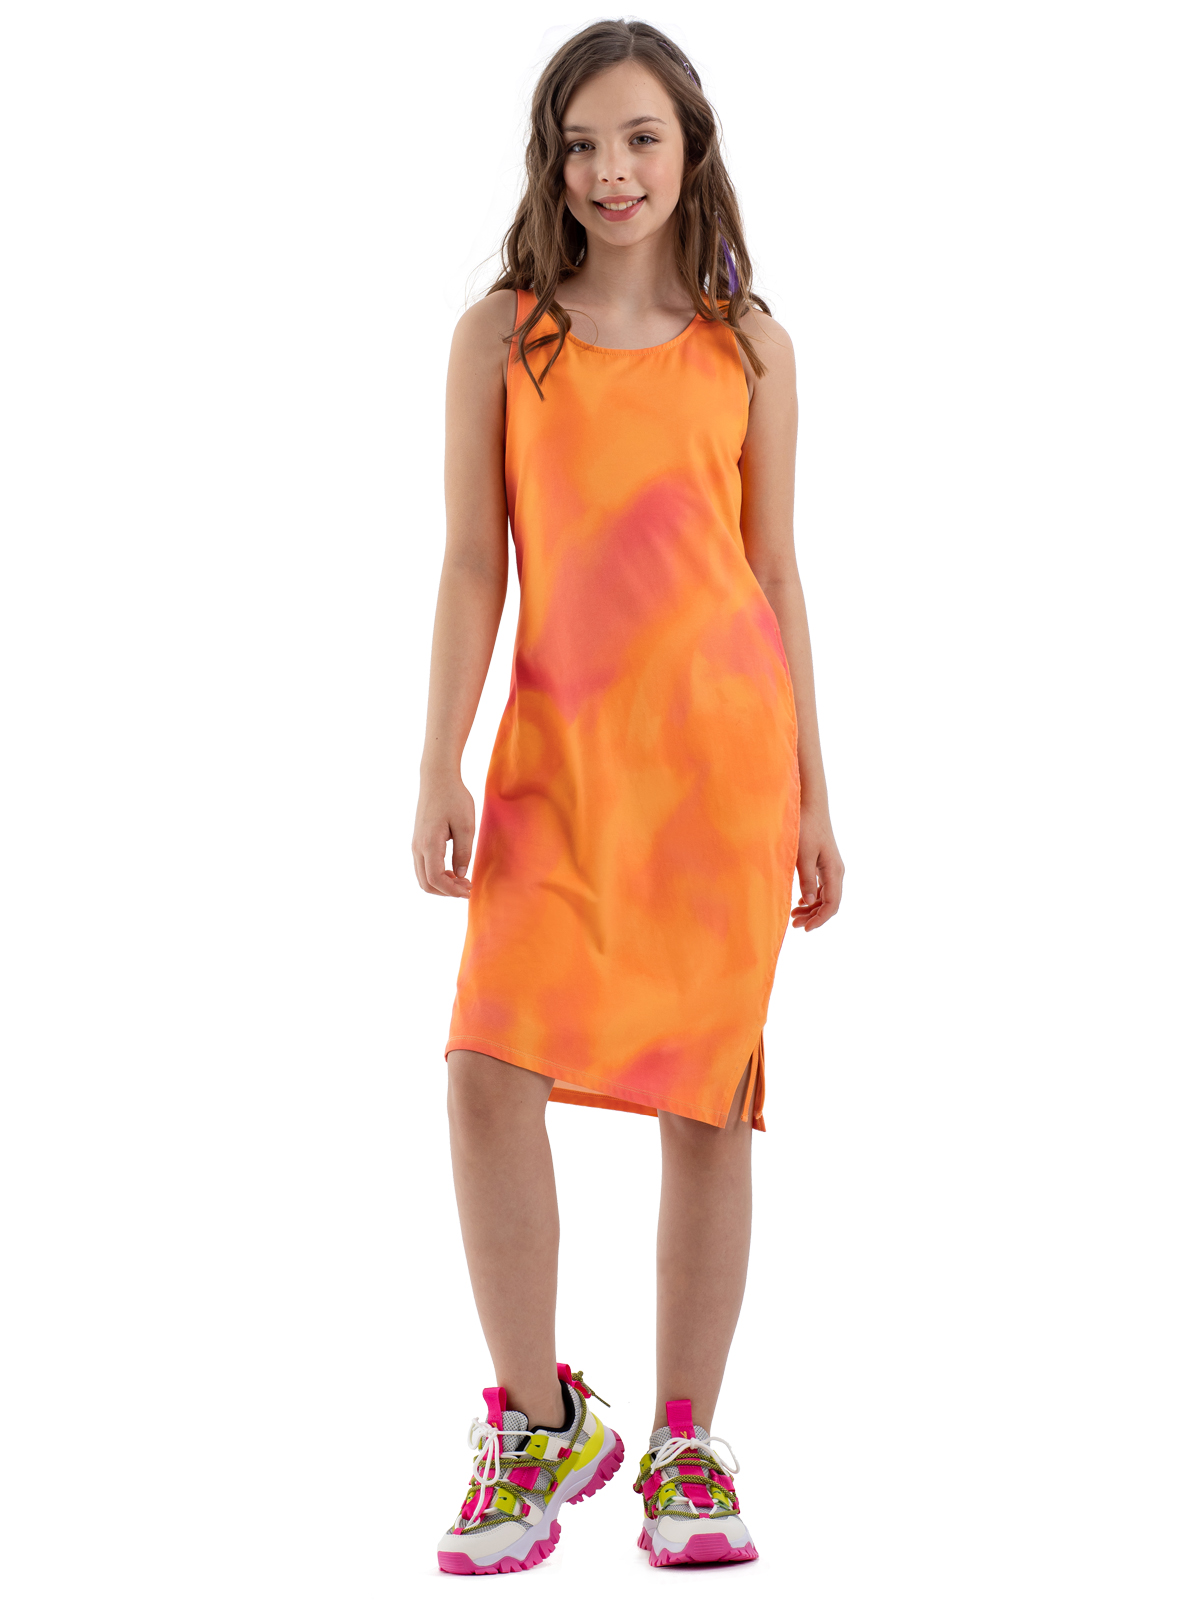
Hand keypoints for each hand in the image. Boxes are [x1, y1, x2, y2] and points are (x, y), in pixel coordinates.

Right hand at [413, 772, 475, 897]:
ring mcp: (416, 844)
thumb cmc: (454, 798)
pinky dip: (436, 875)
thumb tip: (461, 875)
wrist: (437, 778)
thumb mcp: (465, 825)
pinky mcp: (418, 841)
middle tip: (467, 888)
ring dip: (441, 884)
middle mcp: (418, 847)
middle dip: (446, 891)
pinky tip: (453, 870)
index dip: (452, 890)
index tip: (469, 890)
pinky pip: (423, 867)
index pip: (436, 879)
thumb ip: (463, 852)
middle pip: (426, 884)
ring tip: (462, 880)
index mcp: (429, 844)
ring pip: (423, 877)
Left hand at [792, 807, 843, 931]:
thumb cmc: (805, 826)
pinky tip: (801, 901)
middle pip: (829, 903)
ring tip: (794, 915)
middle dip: (814, 916)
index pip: (832, 904)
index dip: (820, 919)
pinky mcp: (824, 863)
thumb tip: (809, 902)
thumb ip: (806, 879)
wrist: (810, 805)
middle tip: (794, 924)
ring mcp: (831, 867)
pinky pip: (822, 887)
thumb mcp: (802, 855)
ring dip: (812, 908)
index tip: (805, 929)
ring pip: (825, 896)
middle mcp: (836, 871)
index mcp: (834, 871)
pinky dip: (812, 897)